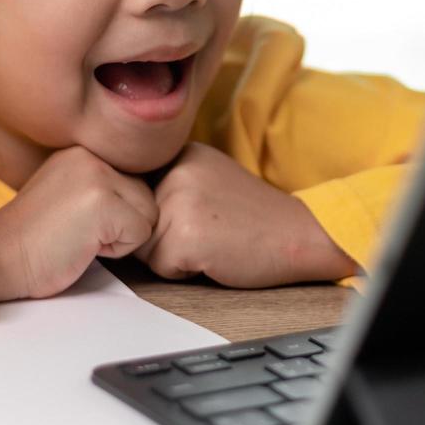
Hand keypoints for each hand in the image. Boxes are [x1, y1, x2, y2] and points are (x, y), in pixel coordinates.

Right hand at [0, 146, 156, 301]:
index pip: (134, 183)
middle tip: (79, 232)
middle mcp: (91, 156)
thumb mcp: (67, 193)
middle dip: (121, 224)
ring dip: (121, 236)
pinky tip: (83, 245)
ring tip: (81, 237)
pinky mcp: (103, 203)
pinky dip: (117, 250)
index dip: (114, 214)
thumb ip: (100, 186)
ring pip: (148, 214)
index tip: (77, 221)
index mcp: (82, 152)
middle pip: (146, 197)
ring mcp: (98, 177)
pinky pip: (140, 233)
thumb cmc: (33, 237)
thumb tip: (142, 194)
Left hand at [134, 143, 358, 287]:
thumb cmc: (256, 218)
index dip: (162, 218)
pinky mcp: (185, 235)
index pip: (137, 197)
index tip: (200, 218)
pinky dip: (186, 272)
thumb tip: (122, 207)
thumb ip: (170, 182)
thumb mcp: (209, 178)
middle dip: (166, 238)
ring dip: (174, 256)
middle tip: (212, 232)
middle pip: (138, 223)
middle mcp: (175, 170)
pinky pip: (162, 268)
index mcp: (180, 153)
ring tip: (213, 243)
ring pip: (145, 248)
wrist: (302, 235)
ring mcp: (179, 200)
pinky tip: (217, 256)